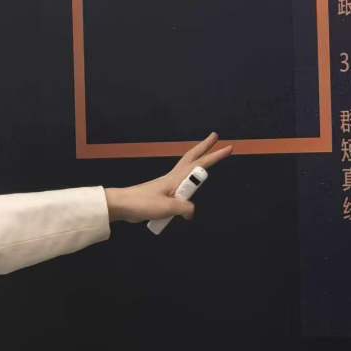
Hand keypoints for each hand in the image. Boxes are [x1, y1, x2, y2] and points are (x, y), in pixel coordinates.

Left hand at [104, 133, 233, 224]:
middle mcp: (173, 178)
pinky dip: (187, 182)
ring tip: (205, 158)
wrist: (121, 205)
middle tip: (215, 137)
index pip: (200, 164)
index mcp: (176, 178)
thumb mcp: (168, 208)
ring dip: (197, 162)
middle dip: (205, 147)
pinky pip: (179, 186)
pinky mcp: (161, 193)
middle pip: (192, 158)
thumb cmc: (143, 203)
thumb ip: (185, 208)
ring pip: (186, 170)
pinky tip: (188, 190)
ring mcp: (166, 184)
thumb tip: (191, 213)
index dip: (215, 156)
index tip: (229, 147)